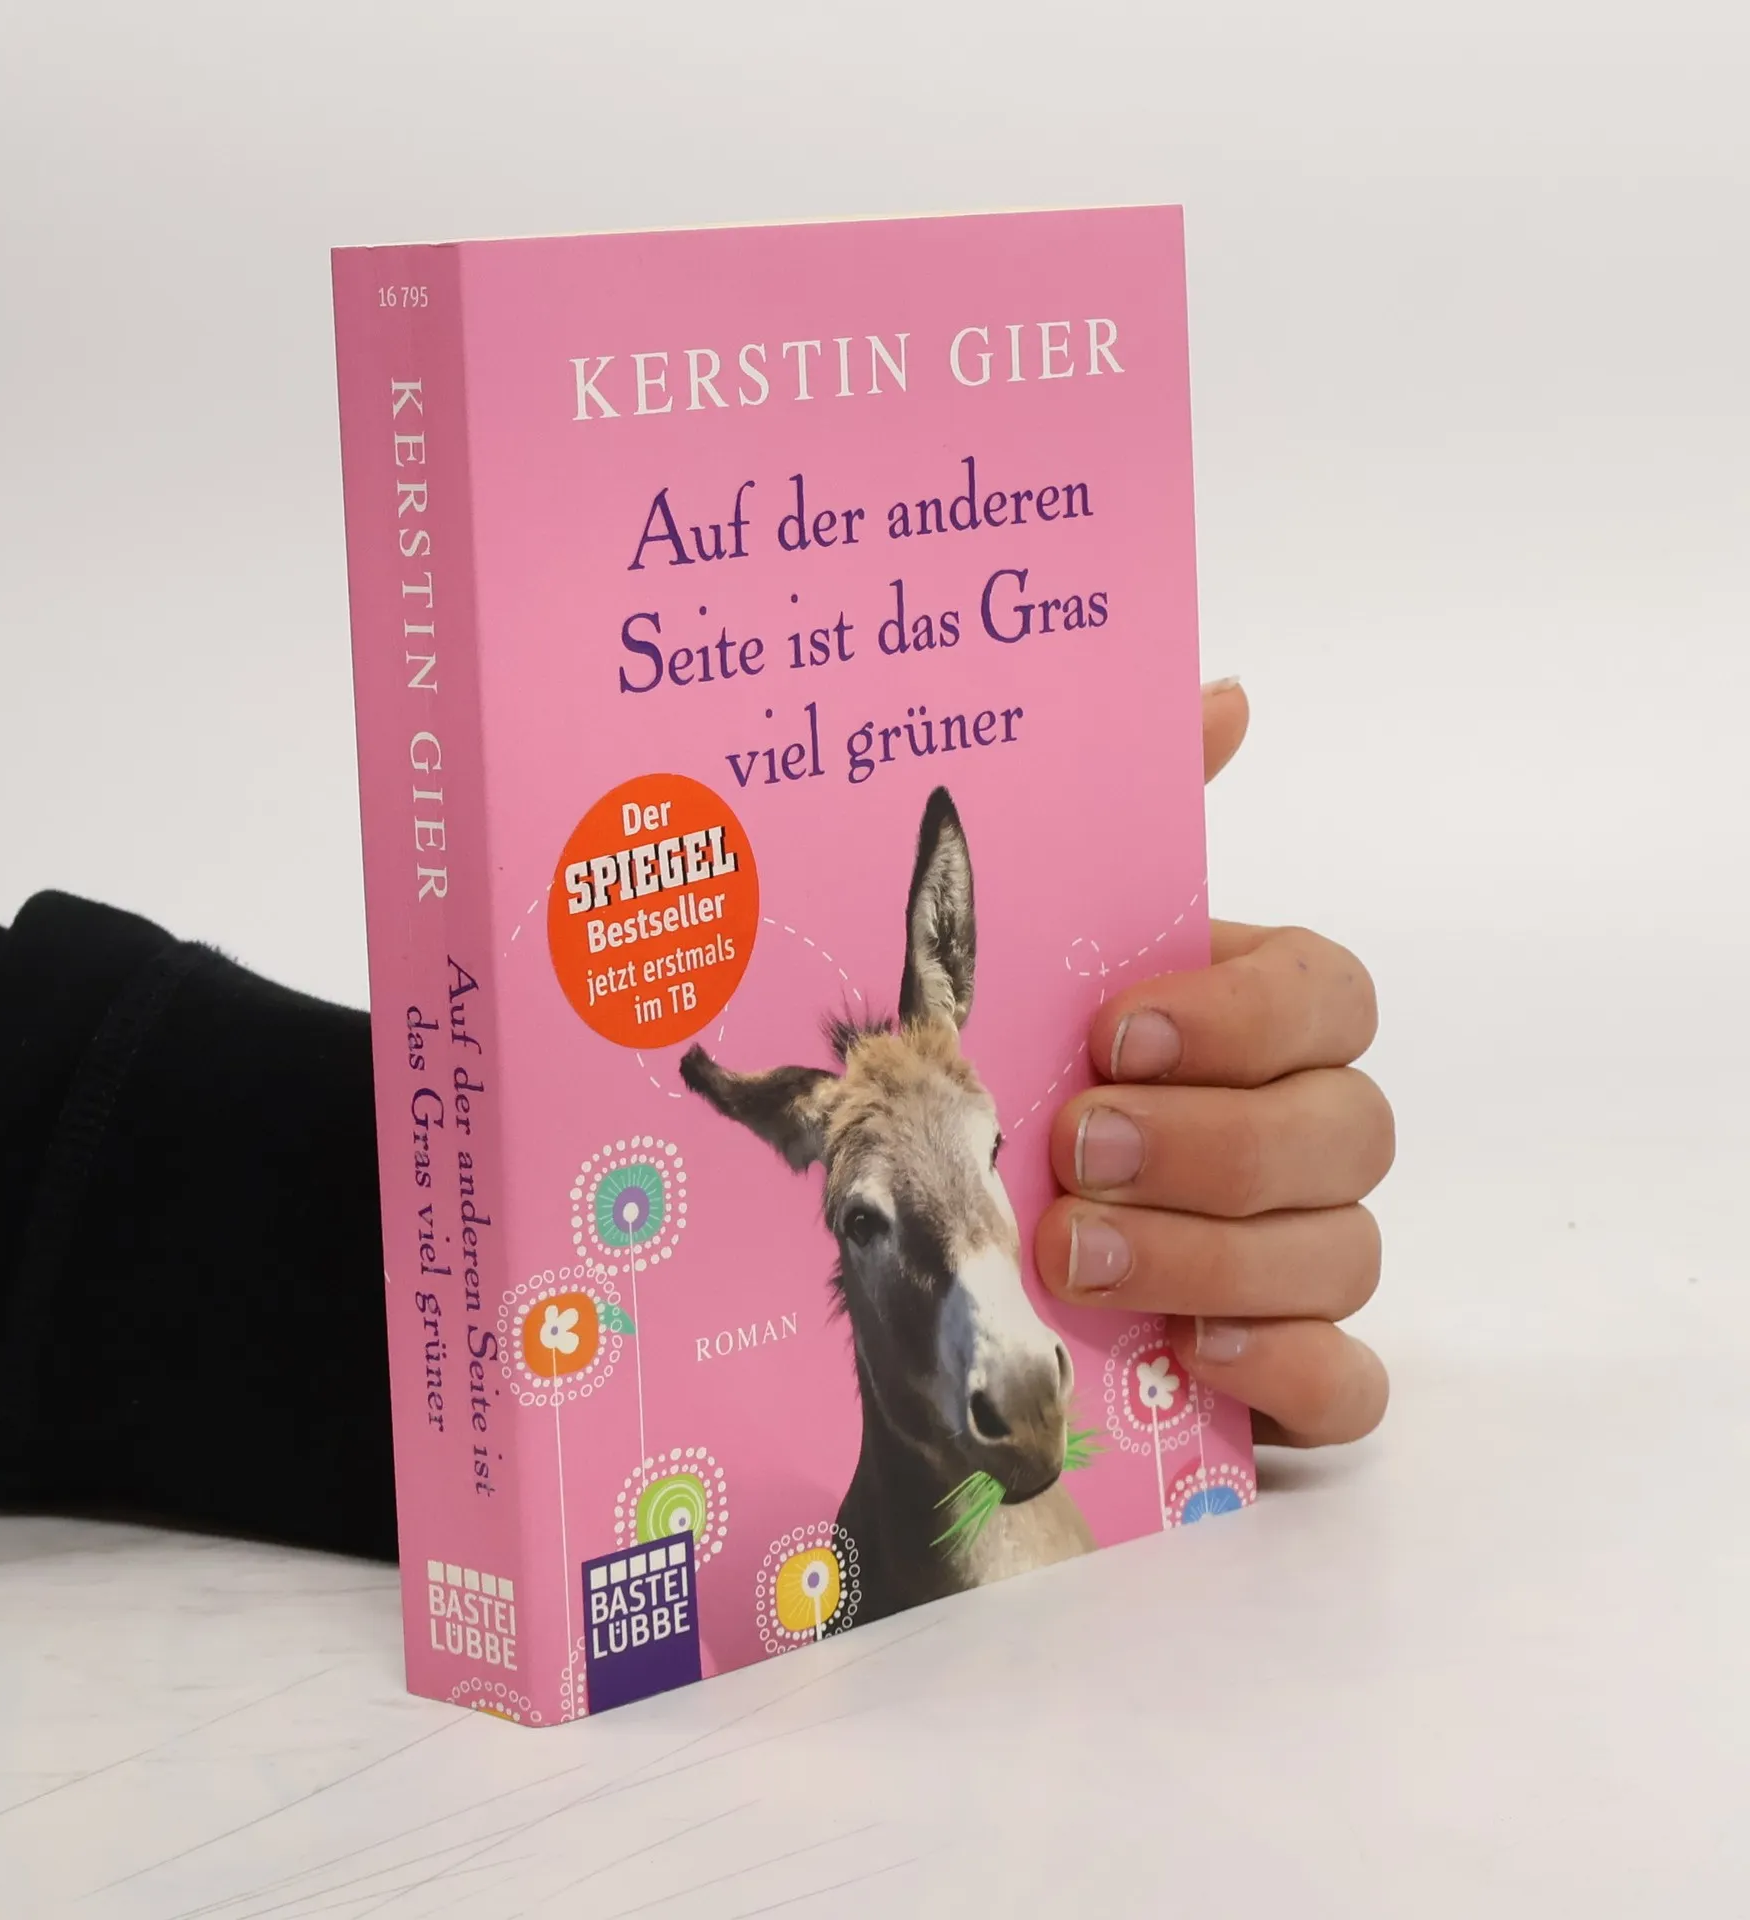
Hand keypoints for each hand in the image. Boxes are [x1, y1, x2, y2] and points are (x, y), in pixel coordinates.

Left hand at [1033, 680, 1393, 1446]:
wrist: (934, 1282)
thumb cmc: (1009, 1095)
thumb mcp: (1038, 961)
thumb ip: (1130, 828)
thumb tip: (1225, 695)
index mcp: (1250, 1025)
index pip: (1329, 995)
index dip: (1245, 1013)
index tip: (1117, 1030)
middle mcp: (1297, 1133)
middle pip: (1351, 1128)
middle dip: (1214, 1142)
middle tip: (1081, 1148)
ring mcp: (1301, 1256)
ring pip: (1346, 1251)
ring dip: (1213, 1252)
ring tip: (1081, 1253)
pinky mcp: (1286, 1370)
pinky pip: (1351, 1381)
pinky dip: (1292, 1367)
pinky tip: (1197, 1352)